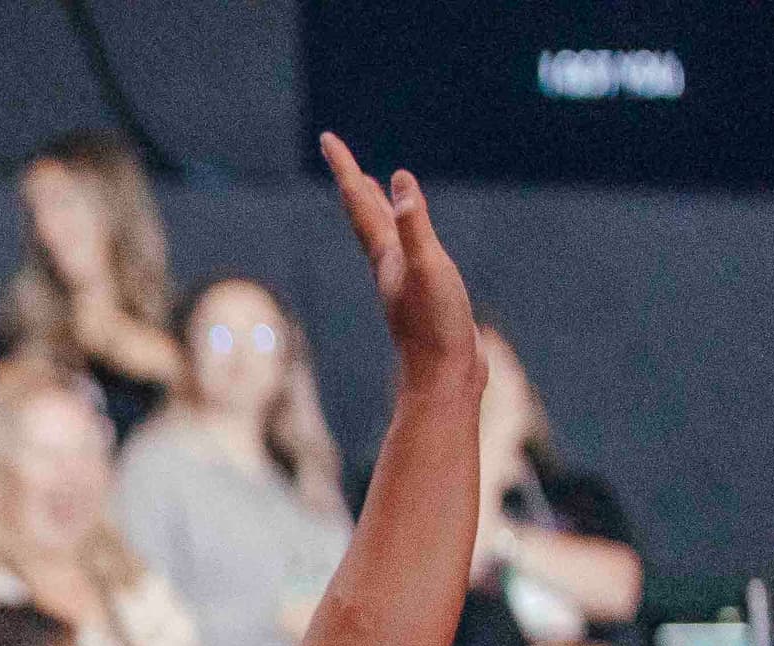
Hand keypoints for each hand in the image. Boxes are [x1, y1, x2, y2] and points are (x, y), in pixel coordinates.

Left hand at [318, 134, 479, 399]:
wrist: (445, 379)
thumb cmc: (436, 326)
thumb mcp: (428, 268)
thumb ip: (413, 226)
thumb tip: (398, 182)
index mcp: (385, 255)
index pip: (359, 202)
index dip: (345, 167)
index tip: (328, 138)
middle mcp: (388, 265)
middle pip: (364, 215)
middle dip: (354, 182)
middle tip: (341, 156)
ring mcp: (404, 281)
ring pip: (383, 232)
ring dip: (375, 207)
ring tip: (371, 187)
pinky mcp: (422, 294)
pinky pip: (407, 250)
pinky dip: (404, 232)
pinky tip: (410, 235)